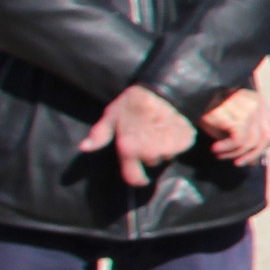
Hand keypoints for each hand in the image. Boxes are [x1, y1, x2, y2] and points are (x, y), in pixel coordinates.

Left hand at [78, 84, 197, 188]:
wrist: (164, 89)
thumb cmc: (133, 102)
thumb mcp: (111, 115)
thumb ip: (99, 134)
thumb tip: (84, 148)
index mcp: (130, 149)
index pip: (134, 178)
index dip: (137, 180)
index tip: (141, 178)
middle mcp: (150, 153)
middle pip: (152, 162)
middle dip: (150, 153)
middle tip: (148, 136)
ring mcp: (170, 148)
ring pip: (167, 155)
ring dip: (164, 147)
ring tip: (160, 130)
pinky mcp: (185, 141)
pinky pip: (181, 147)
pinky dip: (178, 140)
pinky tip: (172, 127)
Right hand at [200, 85, 269, 164]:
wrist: (190, 95)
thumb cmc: (207, 109)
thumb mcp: (229, 125)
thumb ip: (245, 140)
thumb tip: (255, 164)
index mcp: (260, 102)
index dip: (267, 144)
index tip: (251, 154)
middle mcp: (258, 104)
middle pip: (268, 137)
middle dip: (253, 154)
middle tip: (237, 162)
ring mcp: (250, 109)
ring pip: (254, 142)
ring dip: (237, 154)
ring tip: (221, 155)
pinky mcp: (238, 115)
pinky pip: (240, 141)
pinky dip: (227, 149)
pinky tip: (215, 149)